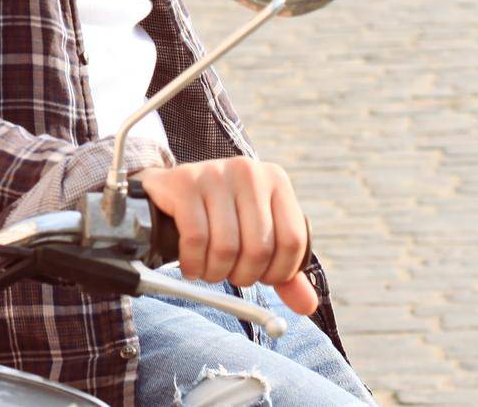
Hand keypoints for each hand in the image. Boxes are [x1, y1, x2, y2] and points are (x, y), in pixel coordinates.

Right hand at [133, 157, 317, 315]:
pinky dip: (193, 264)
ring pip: (226, 247)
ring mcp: (214, 173)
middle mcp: (248, 171)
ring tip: (208, 270)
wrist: (168, 192)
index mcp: (275, 181)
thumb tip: (308, 305)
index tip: (262, 277)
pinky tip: (190, 266)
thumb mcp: (255, 238)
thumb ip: (283, 271)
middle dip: (243, 276)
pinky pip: (195, 239)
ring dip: (215, 273)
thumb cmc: (219, 219)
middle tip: (229, 275)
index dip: (279, 272)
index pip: (293, 241)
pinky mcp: (184, 183)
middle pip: (259, 248)